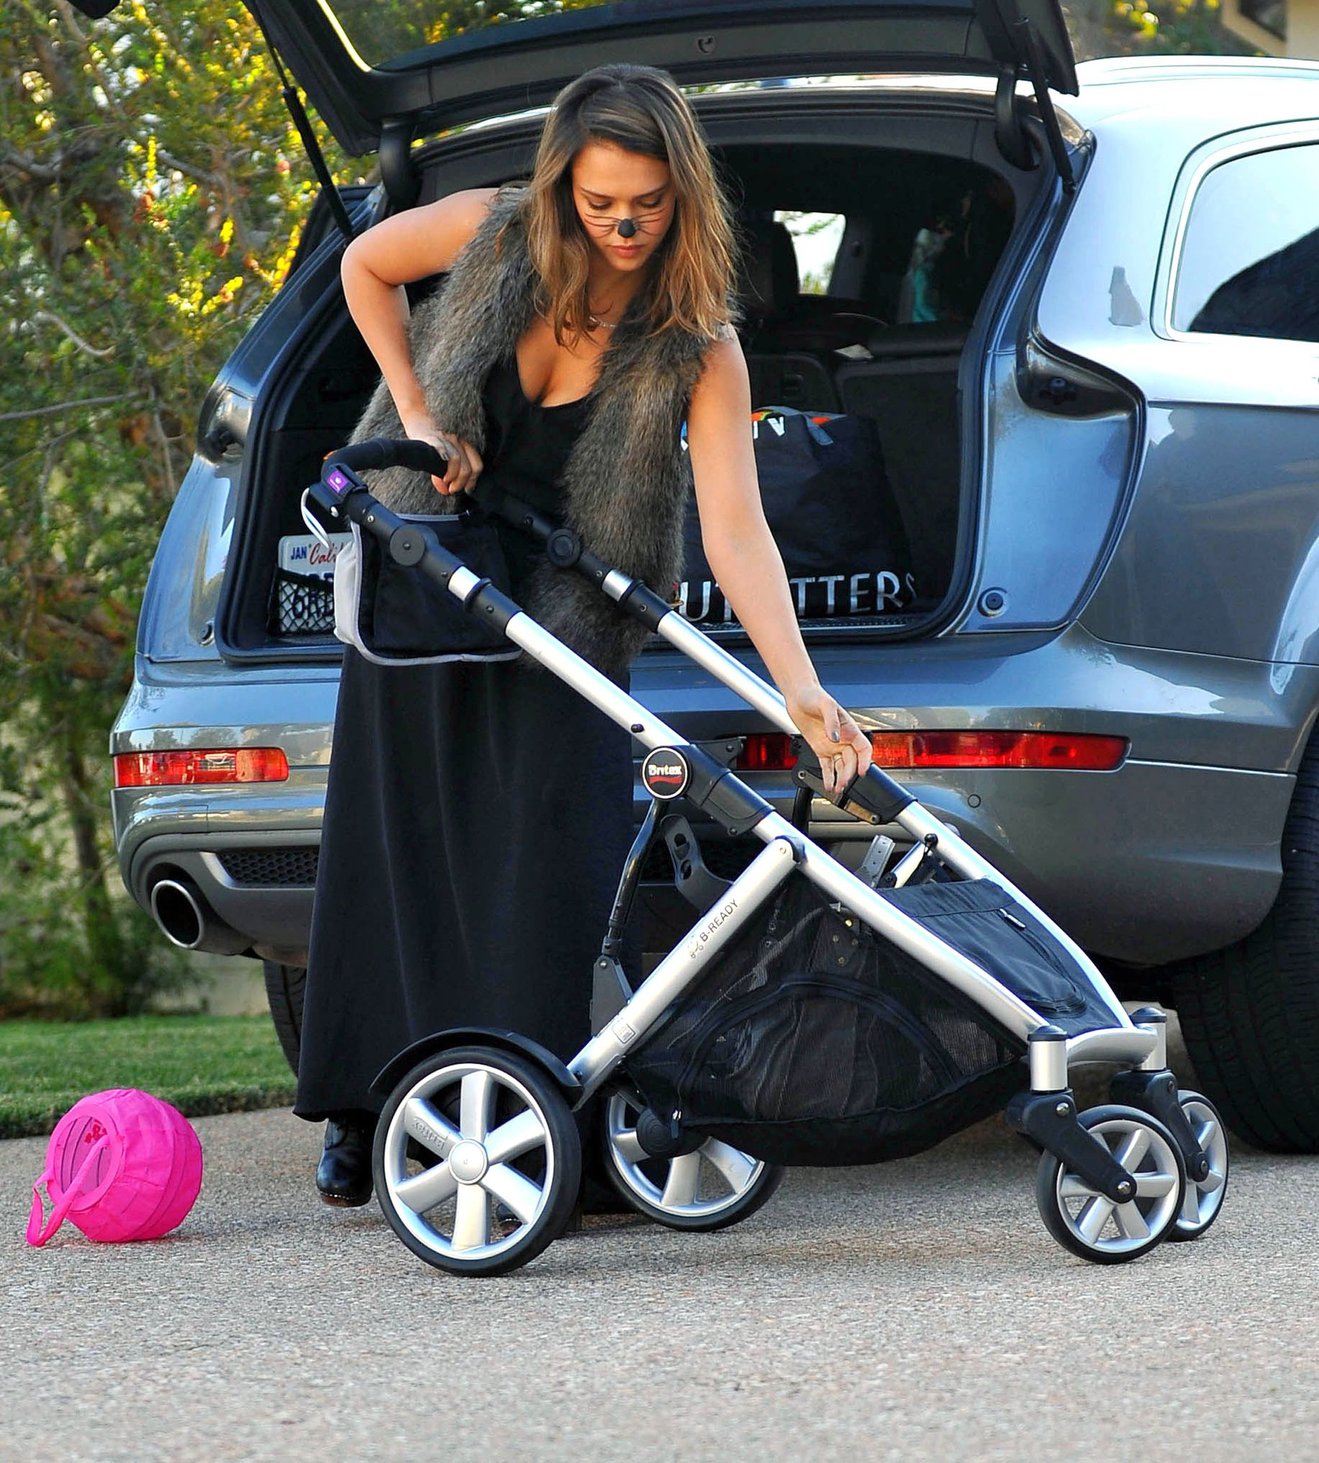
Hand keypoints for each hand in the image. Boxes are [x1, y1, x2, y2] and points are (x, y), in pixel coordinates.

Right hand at [400, 413, 482, 496]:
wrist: (416, 422)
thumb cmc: (429, 442)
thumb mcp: (443, 456)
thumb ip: (447, 472)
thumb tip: (446, 490)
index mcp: (464, 445)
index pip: (477, 465)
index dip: (473, 481)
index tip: (467, 489)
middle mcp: (458, 441)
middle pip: (469, 467)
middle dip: (462, 483)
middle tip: (453, 489)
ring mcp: (446, 439)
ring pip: (457, 461)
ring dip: (454, 478)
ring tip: (447, 484)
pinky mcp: (434, 439)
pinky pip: (444, 453)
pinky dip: (446, 468)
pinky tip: (441, 476)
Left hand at [786, 684, 871, 799]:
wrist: (798, 696)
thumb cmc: (814, 696)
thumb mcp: (826, 705)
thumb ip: (832, 722)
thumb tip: (836, 738)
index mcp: (849, 728)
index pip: (864, 748)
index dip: (866, 761)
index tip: (862, 771)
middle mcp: (843, 739)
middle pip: (852, 761)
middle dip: (849, 774)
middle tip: (843, 784)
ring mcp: (832, 745)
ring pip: (841, 767)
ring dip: (840, 778)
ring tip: (837, 789)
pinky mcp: (820, 749)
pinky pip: (827, 766)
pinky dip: (828, 777)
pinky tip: (828, 785)